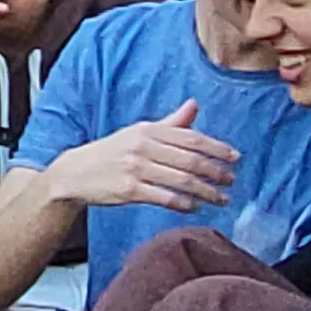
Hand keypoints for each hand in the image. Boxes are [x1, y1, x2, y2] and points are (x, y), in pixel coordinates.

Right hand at [40, 100, 237, 211]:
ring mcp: (136, 169)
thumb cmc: (111, 153)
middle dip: (216, 172)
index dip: (216, 148)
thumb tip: (194, 105)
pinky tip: (196, 206)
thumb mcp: (138, 133)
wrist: (74, 174)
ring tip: (221, 199)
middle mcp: (143, 147)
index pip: (190, 138)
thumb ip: (170, 123)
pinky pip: (164, 198)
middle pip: (190, 160)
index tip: (235, 158)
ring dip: (206, 191)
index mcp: (148, 130)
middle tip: (232, 181)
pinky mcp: (129, 190)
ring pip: (181, 181)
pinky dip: (184, 203)